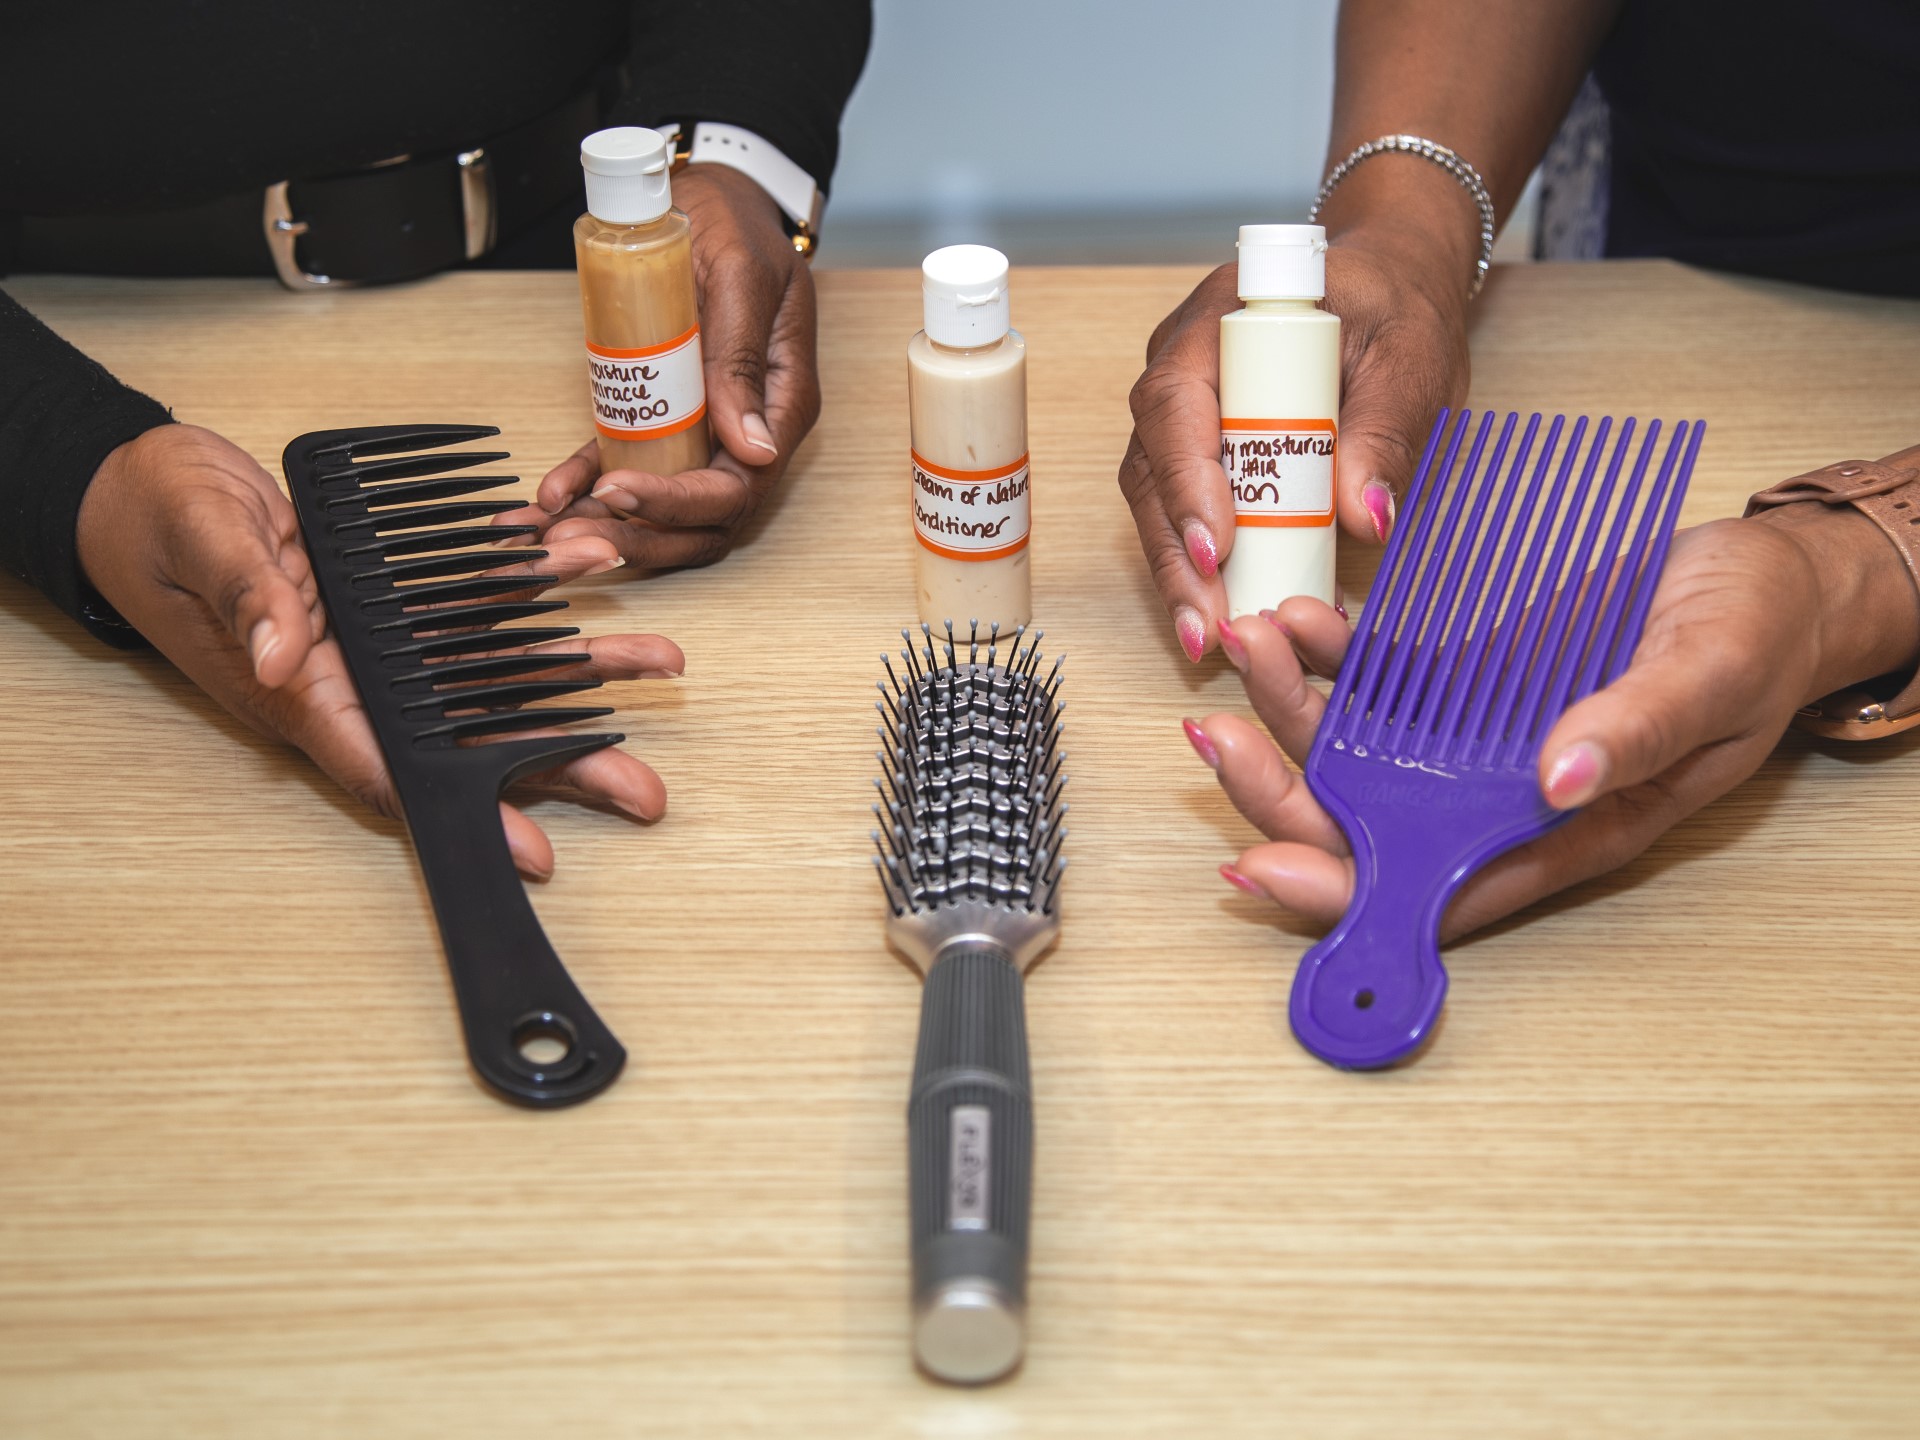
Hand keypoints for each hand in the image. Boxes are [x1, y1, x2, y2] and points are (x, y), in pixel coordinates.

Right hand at [75, 423, 681, 877]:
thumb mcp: (204, 547)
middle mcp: (358, 677)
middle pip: (477, 735)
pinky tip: (587, 568)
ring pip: (498, 667)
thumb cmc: (157, 521)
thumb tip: (284, 659)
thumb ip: (249, 600)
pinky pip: (478, 597)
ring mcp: (382, 637)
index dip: (470, 814)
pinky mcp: (394, 592)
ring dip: (580, 668)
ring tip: (659, 663)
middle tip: (644, 791)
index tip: (537, 853)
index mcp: (305, 693)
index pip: (397, 771)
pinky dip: (534, 582)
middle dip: (565, 761)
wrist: (145, 483)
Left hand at [515, 163, 821, 568]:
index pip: (741, 483)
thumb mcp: (743, 276)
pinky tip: (551, 498)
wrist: (708, 192)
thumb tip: (754, 448)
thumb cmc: (736, 224)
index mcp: (783, 402)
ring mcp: (708, 427)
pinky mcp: (667, 414)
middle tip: (573, 544)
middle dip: (640, 539)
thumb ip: (744, 360)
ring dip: (610, 529)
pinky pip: (634, 463)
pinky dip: (591, 485)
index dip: (679, 502)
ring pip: (669, 507)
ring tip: (549, 540)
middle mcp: (749, 429)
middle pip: (707, 517)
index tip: (618, 491)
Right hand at [1118, 229, 1468, 662]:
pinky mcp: (1198, 450)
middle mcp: (1182, 367)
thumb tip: (1367, 516)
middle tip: (1207, 624)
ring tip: (1208, 635)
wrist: (1388, 286)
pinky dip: (1198, 565)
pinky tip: (1217, 612)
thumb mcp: (1410, 360)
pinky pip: (1181, 509)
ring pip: (1156, 499)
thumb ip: (1386, 431)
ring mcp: (1182, 413)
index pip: (1176, 404)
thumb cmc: (1394, 308)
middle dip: (1175, 552)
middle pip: (1151, 467)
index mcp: (1220, 323)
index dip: (1186, 480)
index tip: (1216, 546)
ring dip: (1178, 571)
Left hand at [1187, 506, 1919, 935]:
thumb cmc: (1753, 642)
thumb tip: (1555, 781)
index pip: (1431, 886)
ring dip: (1287, 711)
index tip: (1261, 871)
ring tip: (1244, 650)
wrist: (1761, 580)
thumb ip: (1639, 730)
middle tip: (1217, 741)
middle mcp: (1496, 799)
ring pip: (1354, 751)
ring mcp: (1471, 741)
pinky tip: (1295, 621)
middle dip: (1281, 794)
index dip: (1342, 890)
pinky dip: (1328, 655)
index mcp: (1559, 833)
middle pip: (1364, 825)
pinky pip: (1377, 679)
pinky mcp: (1462, 681)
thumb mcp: (1712, 679)